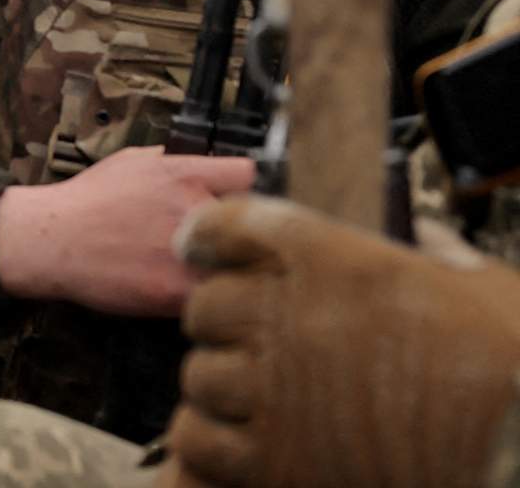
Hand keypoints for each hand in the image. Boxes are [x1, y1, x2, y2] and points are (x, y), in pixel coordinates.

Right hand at [0, 146, 253, 315]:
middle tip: (220, 242)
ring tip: (203, 271)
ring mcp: (186, 252)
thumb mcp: (133, 162)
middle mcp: (192, 208)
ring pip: (237, 265)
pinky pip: (213, 296)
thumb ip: (176, 163)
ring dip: (227, 269)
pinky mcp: (175, 291)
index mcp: (184, 173)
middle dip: (237, 234)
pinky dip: (206, 298)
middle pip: (250, 224)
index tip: (238, 202)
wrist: (50, 239)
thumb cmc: (88, 200)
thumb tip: (210, 164)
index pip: (248, 175)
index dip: (246, 190)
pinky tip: (184, 290)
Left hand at [164, 195, 519, 487]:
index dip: (209, 233)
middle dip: (225, 320)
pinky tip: (237, 442)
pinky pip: (200, 439)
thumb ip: (437, 255)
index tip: (198, 245)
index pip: (231, 226)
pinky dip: (209, 440)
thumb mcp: (481, 287)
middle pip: (207, 305)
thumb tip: (423, 237)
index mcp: (335, 262)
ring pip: (200, 374)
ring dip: (221, 384)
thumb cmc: (512, 365)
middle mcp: (291, 318)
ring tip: (255, 397)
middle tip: (254, 340)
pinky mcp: (273, 461)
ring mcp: (275, 391)